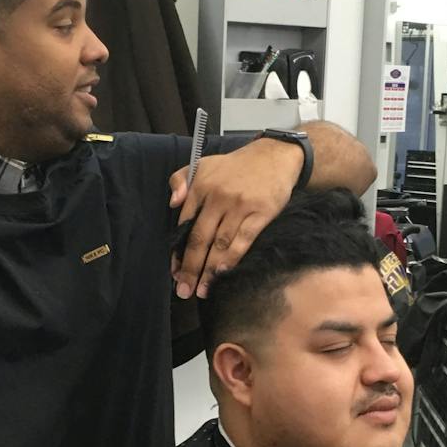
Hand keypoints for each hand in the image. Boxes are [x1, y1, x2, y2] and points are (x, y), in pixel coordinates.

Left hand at [168, 137, 301, 298]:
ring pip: (220, 244)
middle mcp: (218, 197)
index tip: (174, 272)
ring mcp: (240, 206)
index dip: (177, 252)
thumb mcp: (203, 164)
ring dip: (209, 270)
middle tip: (183, 290)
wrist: (274, 156)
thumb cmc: (236, 166)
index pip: (183, 225)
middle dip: (190, 268)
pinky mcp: (261, 213)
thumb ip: (180, 180)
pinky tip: (223, 274)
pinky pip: (243, 240)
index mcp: (200, 186)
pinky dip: (232, 259)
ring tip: (202, 290)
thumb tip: (172, 204)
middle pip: (199, 239)